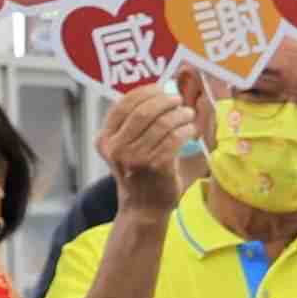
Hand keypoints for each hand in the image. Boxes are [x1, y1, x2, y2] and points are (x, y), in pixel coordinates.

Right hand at [98, 82, 199, 231]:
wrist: (144, 208)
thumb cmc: (143, 174)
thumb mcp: (132, 147)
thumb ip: (142, 122)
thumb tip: (168, 92)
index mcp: (105, 139)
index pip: (123, 105)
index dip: (145, 92)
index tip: (162, 89)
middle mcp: (115, 148)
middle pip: (143, 111)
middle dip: (165, 101)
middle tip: (179, 100)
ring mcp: (134, 158)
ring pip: (161, 123)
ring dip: (179, 115)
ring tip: (188, 115)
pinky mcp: (154, 166)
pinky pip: (173, 138)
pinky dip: (186, 129)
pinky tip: (192, 130)